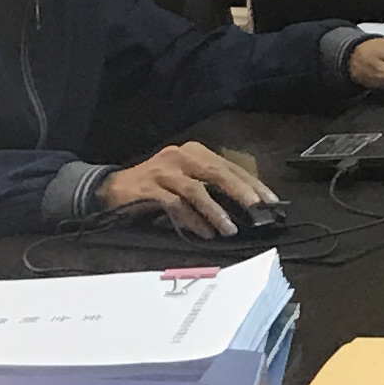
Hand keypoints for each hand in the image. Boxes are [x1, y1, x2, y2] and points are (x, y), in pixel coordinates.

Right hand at [95, 142, 274, 237]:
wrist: (113, 190)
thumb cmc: (156, 187)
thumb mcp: (186, 181)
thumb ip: (211, 188)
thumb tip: (244, 206)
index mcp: (193, 152)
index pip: (228, 166)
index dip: (251, 183)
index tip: (270, 200)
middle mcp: (180, 156)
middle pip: (216, 172)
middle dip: (240, 192)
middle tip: (258, 209)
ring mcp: (164, 171)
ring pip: (197, 190)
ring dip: (216, 211)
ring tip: (230, 229)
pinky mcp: (149, 187)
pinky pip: (176, 204)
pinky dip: (192, 220)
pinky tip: (205, 233)